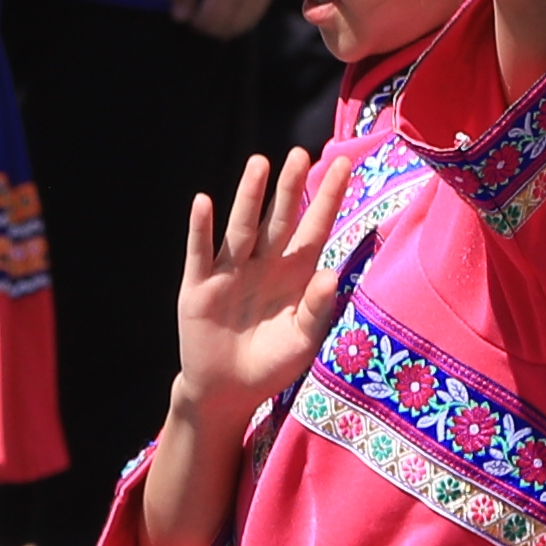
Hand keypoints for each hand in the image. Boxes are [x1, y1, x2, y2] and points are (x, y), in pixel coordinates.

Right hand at [167, 143, 356, 444]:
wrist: (228, 391)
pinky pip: (200, 252)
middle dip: (290, 188)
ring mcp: (230, 272)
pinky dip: (201, 229)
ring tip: (259, 163)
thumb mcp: (302, 343)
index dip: (328, 198)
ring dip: (249, 196)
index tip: (346, 164)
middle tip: (300, 154)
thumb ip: (316, 310)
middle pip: (279, 219)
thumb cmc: (272, 365)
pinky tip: (204, 202)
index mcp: (294, 275)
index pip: (314, 228)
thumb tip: (331, 274)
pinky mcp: (199, 286)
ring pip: (242, 227)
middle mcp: (263, 264)